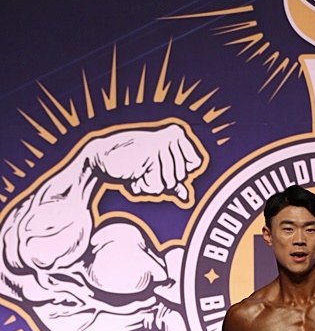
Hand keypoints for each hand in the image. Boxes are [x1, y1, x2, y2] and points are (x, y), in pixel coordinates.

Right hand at [89, 123, 207, 200]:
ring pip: (169, 183)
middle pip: (182, 175)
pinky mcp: (150, 154)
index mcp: (177, 133)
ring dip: (151, 183)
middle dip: (163, 179)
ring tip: (139, 169)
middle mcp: (171, 135)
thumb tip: (186, 197)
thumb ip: (172, 182)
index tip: (161, 163)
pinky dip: (144, 185)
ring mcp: (162, 144)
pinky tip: (134, 172)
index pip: (195, 163)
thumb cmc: (130, 161)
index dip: (179, 171)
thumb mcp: (155, 170)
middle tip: (146, 167)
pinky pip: (157, 185)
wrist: (103, 158)